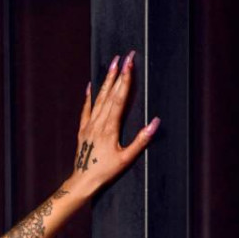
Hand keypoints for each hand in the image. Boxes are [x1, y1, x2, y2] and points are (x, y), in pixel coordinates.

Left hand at [69, 50, 160, 197]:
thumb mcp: (127, 158)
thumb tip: (155, 123)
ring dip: (106, 81)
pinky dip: (89, 97)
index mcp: (110, 127)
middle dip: (118, 74)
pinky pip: (86, 110)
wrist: (82, 181)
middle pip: (109, 94)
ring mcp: (89, 125)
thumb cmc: (105, 171)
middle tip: (124, 56)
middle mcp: (98, 122)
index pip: (119, 98)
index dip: (126, 80)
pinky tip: (90, 86)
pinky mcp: (82, 130)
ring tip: (112, 64)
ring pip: (98, 99)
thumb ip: (141, 140)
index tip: (130, 63)